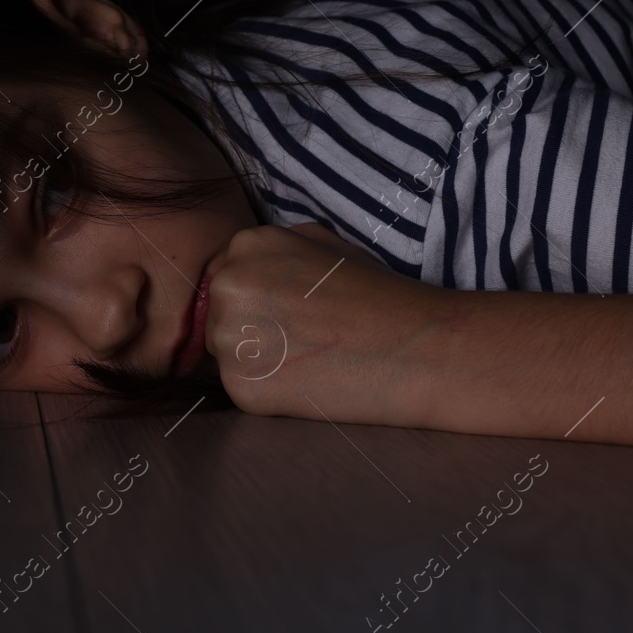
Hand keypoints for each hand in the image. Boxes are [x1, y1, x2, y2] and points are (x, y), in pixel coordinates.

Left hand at [203, 223, 445, 423]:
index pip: (224, 275)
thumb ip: (273, 248)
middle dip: (249, 326)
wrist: (416, 347)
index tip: (288, 310)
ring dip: (254, 358)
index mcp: (247, 245)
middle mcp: (229, 286)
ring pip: (224, 352)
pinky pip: (240, 387)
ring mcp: (231, 338)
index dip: (255, 297)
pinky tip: (307, 380)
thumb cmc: (376, 294)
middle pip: (217, 313)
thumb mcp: (323, 243)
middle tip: (300, 335)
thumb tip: (242, 266)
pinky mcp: (242, 386)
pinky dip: (267, 389)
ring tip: (306, 356)